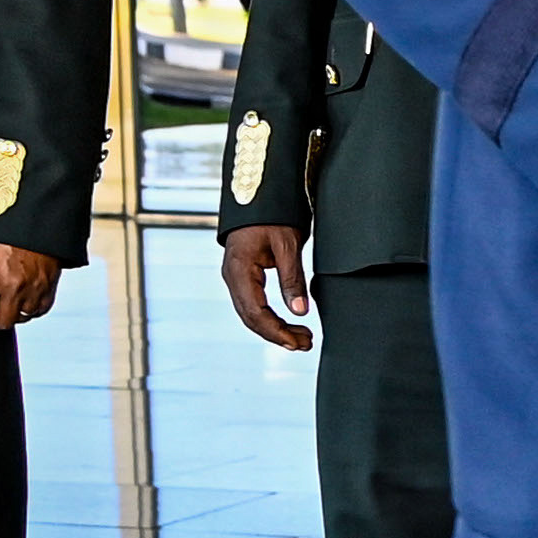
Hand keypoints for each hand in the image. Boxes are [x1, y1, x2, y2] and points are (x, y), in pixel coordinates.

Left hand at [0, 239, 62, 332]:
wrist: (29, 214)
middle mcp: (13, 286)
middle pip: (1, 324)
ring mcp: (33, 287)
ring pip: (21, 319)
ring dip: (11, 313)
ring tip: (5, 299)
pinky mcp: (49, 285)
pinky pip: (39, 310)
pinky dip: (29, 308)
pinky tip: (22, 296)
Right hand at [220, 223, 313, 349]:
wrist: (258, 194)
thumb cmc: (272, 215)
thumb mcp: (288, 244)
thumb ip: (292, 279)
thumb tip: (300, 312)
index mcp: (239, 270)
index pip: (254, 312)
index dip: (275, 331)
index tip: (296, 341)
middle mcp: (232, 277)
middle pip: (251, 318)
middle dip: (278, 334)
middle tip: (306, 344)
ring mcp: (235, 277)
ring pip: (252, 313)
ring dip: (276, 328)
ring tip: (303, 338)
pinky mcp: (244, 276)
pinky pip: (254, 304)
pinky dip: (271, 317)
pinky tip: (289, 323)